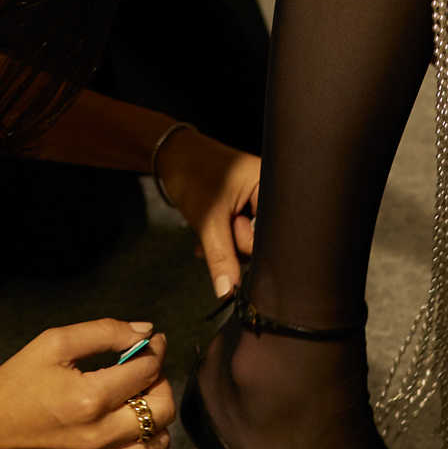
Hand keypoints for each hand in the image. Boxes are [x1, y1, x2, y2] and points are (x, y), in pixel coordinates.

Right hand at [0, 320, 173, 448]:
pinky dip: (145, 439)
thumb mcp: (53, 343)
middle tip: (144, 368)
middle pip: (163, 408)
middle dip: (161, 380)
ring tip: (135, 396)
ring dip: (156, 413)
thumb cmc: (14, 385)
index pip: (148, 370)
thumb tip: (144, 331)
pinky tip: (126, 420)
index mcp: (90, 398)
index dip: (155, 350)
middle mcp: (100, 435)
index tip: (151, 341)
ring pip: (159, 440)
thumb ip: (104, 332)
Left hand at [157, 126, 259, 296]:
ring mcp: (258, 200)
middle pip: (264, 239)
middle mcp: (270, 191)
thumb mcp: (207, 219)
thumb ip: (220, 257)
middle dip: (236, 245)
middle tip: (219, 229)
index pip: (275, 232)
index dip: (254, 246)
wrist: (172, 156)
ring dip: (228, 244)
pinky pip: (242, 234)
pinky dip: (225, 240)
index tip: (234, 248)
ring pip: (250, 240)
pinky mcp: (247, 207)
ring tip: (209, 231)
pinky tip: (209, 237)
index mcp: (270, 185)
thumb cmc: (192, 174)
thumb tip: (228, 291)